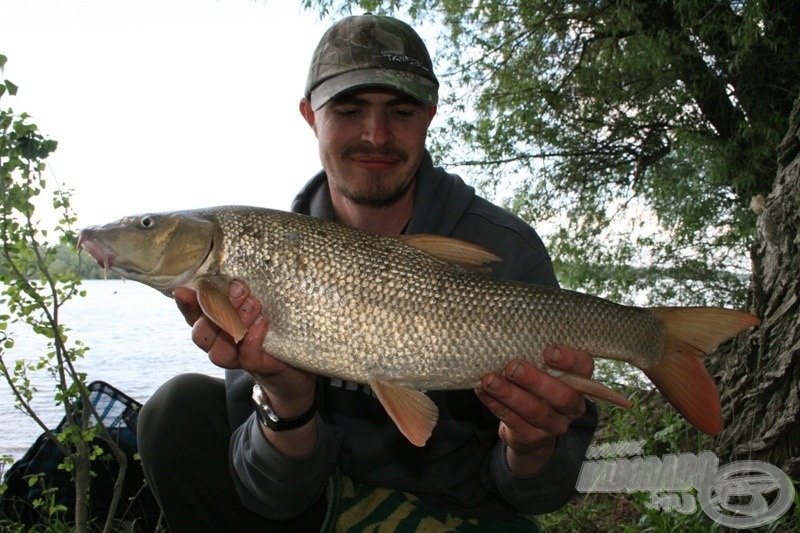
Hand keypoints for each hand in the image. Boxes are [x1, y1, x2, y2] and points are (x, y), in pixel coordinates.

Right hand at [172, 281, 315, 419]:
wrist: (296, 368)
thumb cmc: (271, 330)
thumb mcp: (253, 307)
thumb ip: (238, 294)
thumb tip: (231, 274)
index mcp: (215, 327)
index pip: (192, 317)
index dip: (186, 305)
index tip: (184, 291)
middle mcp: (220, 345)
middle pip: (200, 335)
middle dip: (217, 310)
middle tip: (239, 289)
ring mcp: (237, 359)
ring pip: (219, 351)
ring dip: (236, 323)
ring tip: (255, 305)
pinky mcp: (258, 367)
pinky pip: (247, 356)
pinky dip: (253, 338)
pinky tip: (263, 322)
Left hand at [475, 345, 592, 475]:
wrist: (530, 433)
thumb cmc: (536, 390)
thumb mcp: (543, 374)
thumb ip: (535, 359)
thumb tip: (507, 338)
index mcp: (578, 384)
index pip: (584, 368)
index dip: (569, 360)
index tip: (548, 350)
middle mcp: (571, 407)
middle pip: (562, 396)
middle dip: (535, 380)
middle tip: (512, 367)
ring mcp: (552, 426)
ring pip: (533, 410)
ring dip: (509, 393)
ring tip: (489, 380)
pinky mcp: (531, 437)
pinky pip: (512, 420)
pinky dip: (495, 403)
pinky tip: (482, 391)